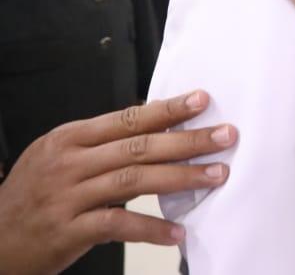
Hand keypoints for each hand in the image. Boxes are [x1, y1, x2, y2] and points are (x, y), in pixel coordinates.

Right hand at [0, 92, 233, 274]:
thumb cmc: (33, 197)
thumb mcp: (58, 159)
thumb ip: (100, 145)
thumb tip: (157, 129)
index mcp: (69, 139)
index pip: (127, 118)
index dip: (167, 110)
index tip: (202, 100)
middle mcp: (68, 163)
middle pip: (138, 146)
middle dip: (187, 140)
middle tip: (225, 136)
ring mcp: (67, 197)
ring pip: (134, 180)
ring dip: (181, 177)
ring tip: (216, 175)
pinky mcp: (68, 231)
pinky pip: (118, 225)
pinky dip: (151, 228)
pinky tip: (177, 231)